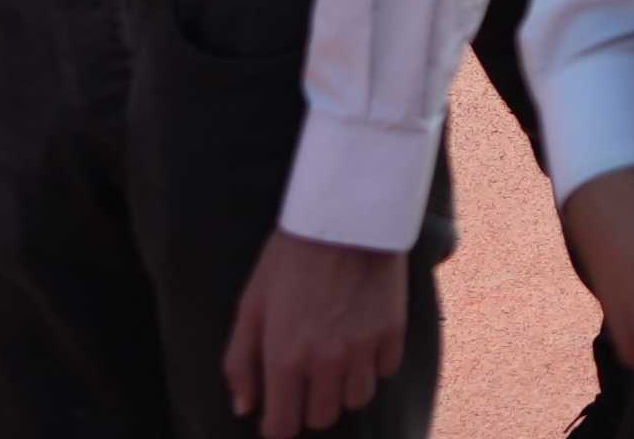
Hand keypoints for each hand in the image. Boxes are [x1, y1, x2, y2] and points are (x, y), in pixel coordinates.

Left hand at [224, 233, 412, 438]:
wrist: (346, 216)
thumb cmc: (289, 259)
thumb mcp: (250, 306)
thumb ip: (240, 362)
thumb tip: (245, 407)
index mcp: (285, 359)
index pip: (282, 427)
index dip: (277, 423)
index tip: (277, 409)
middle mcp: (326, 362)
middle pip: (322, 418)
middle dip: (309, 406)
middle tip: (305, 379)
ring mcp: (364, 348)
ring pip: (357, 400)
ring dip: (343, 389)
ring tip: (335, 361)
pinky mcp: (393, 331)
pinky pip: (385, 371)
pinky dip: (373, 364)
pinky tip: (361, 340)